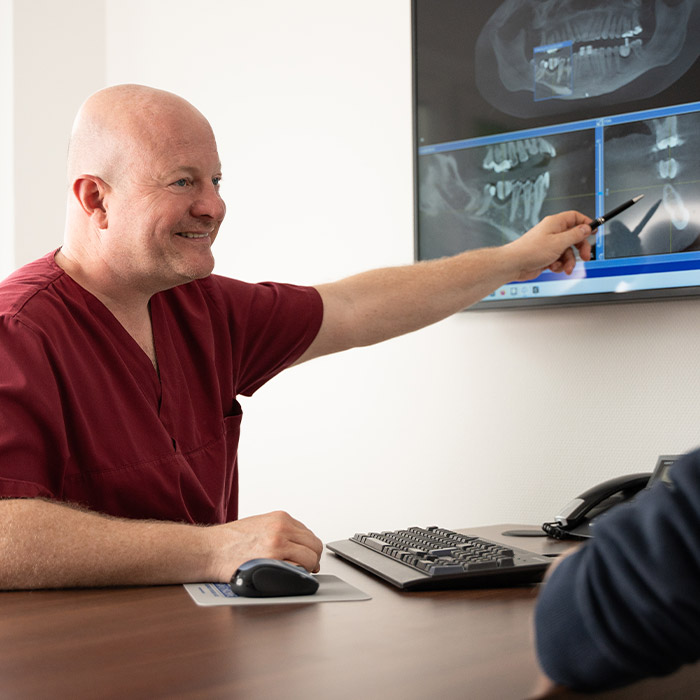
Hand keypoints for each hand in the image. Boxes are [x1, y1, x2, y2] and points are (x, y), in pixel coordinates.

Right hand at [208, 510, 323, 581]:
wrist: (209, 550)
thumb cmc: (229, 541)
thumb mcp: (259, 524)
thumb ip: (280, 531)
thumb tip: (298, 545)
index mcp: (280, 518)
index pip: (308, 534)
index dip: (308, 549)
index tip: (306, 558)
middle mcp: (282, 529)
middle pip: (314, 546)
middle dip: (311, 559)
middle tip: (306, 569)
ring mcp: (279, 545)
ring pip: (310, 559)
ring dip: (306, 569)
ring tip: (296, 574)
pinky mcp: (273, 562)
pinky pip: (298, 571)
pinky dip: (296, 577)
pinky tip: (287, 578)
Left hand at [504, 210, 592, 281]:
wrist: (514, 265)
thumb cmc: (531, 251)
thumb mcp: (559, 242)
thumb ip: (575, 235)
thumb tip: (586, 228)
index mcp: (555, 223)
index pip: (575, 218)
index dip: (586, 224)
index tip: (594, 232)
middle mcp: (552, 233)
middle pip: (575, 237)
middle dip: (581, 248)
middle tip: (586, 257)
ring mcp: (549, 245)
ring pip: (568, 251)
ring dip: (569, 261)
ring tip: (565, 267)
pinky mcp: (546, 256)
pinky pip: (560, 260)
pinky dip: (559, 265)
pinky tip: (553, 267)